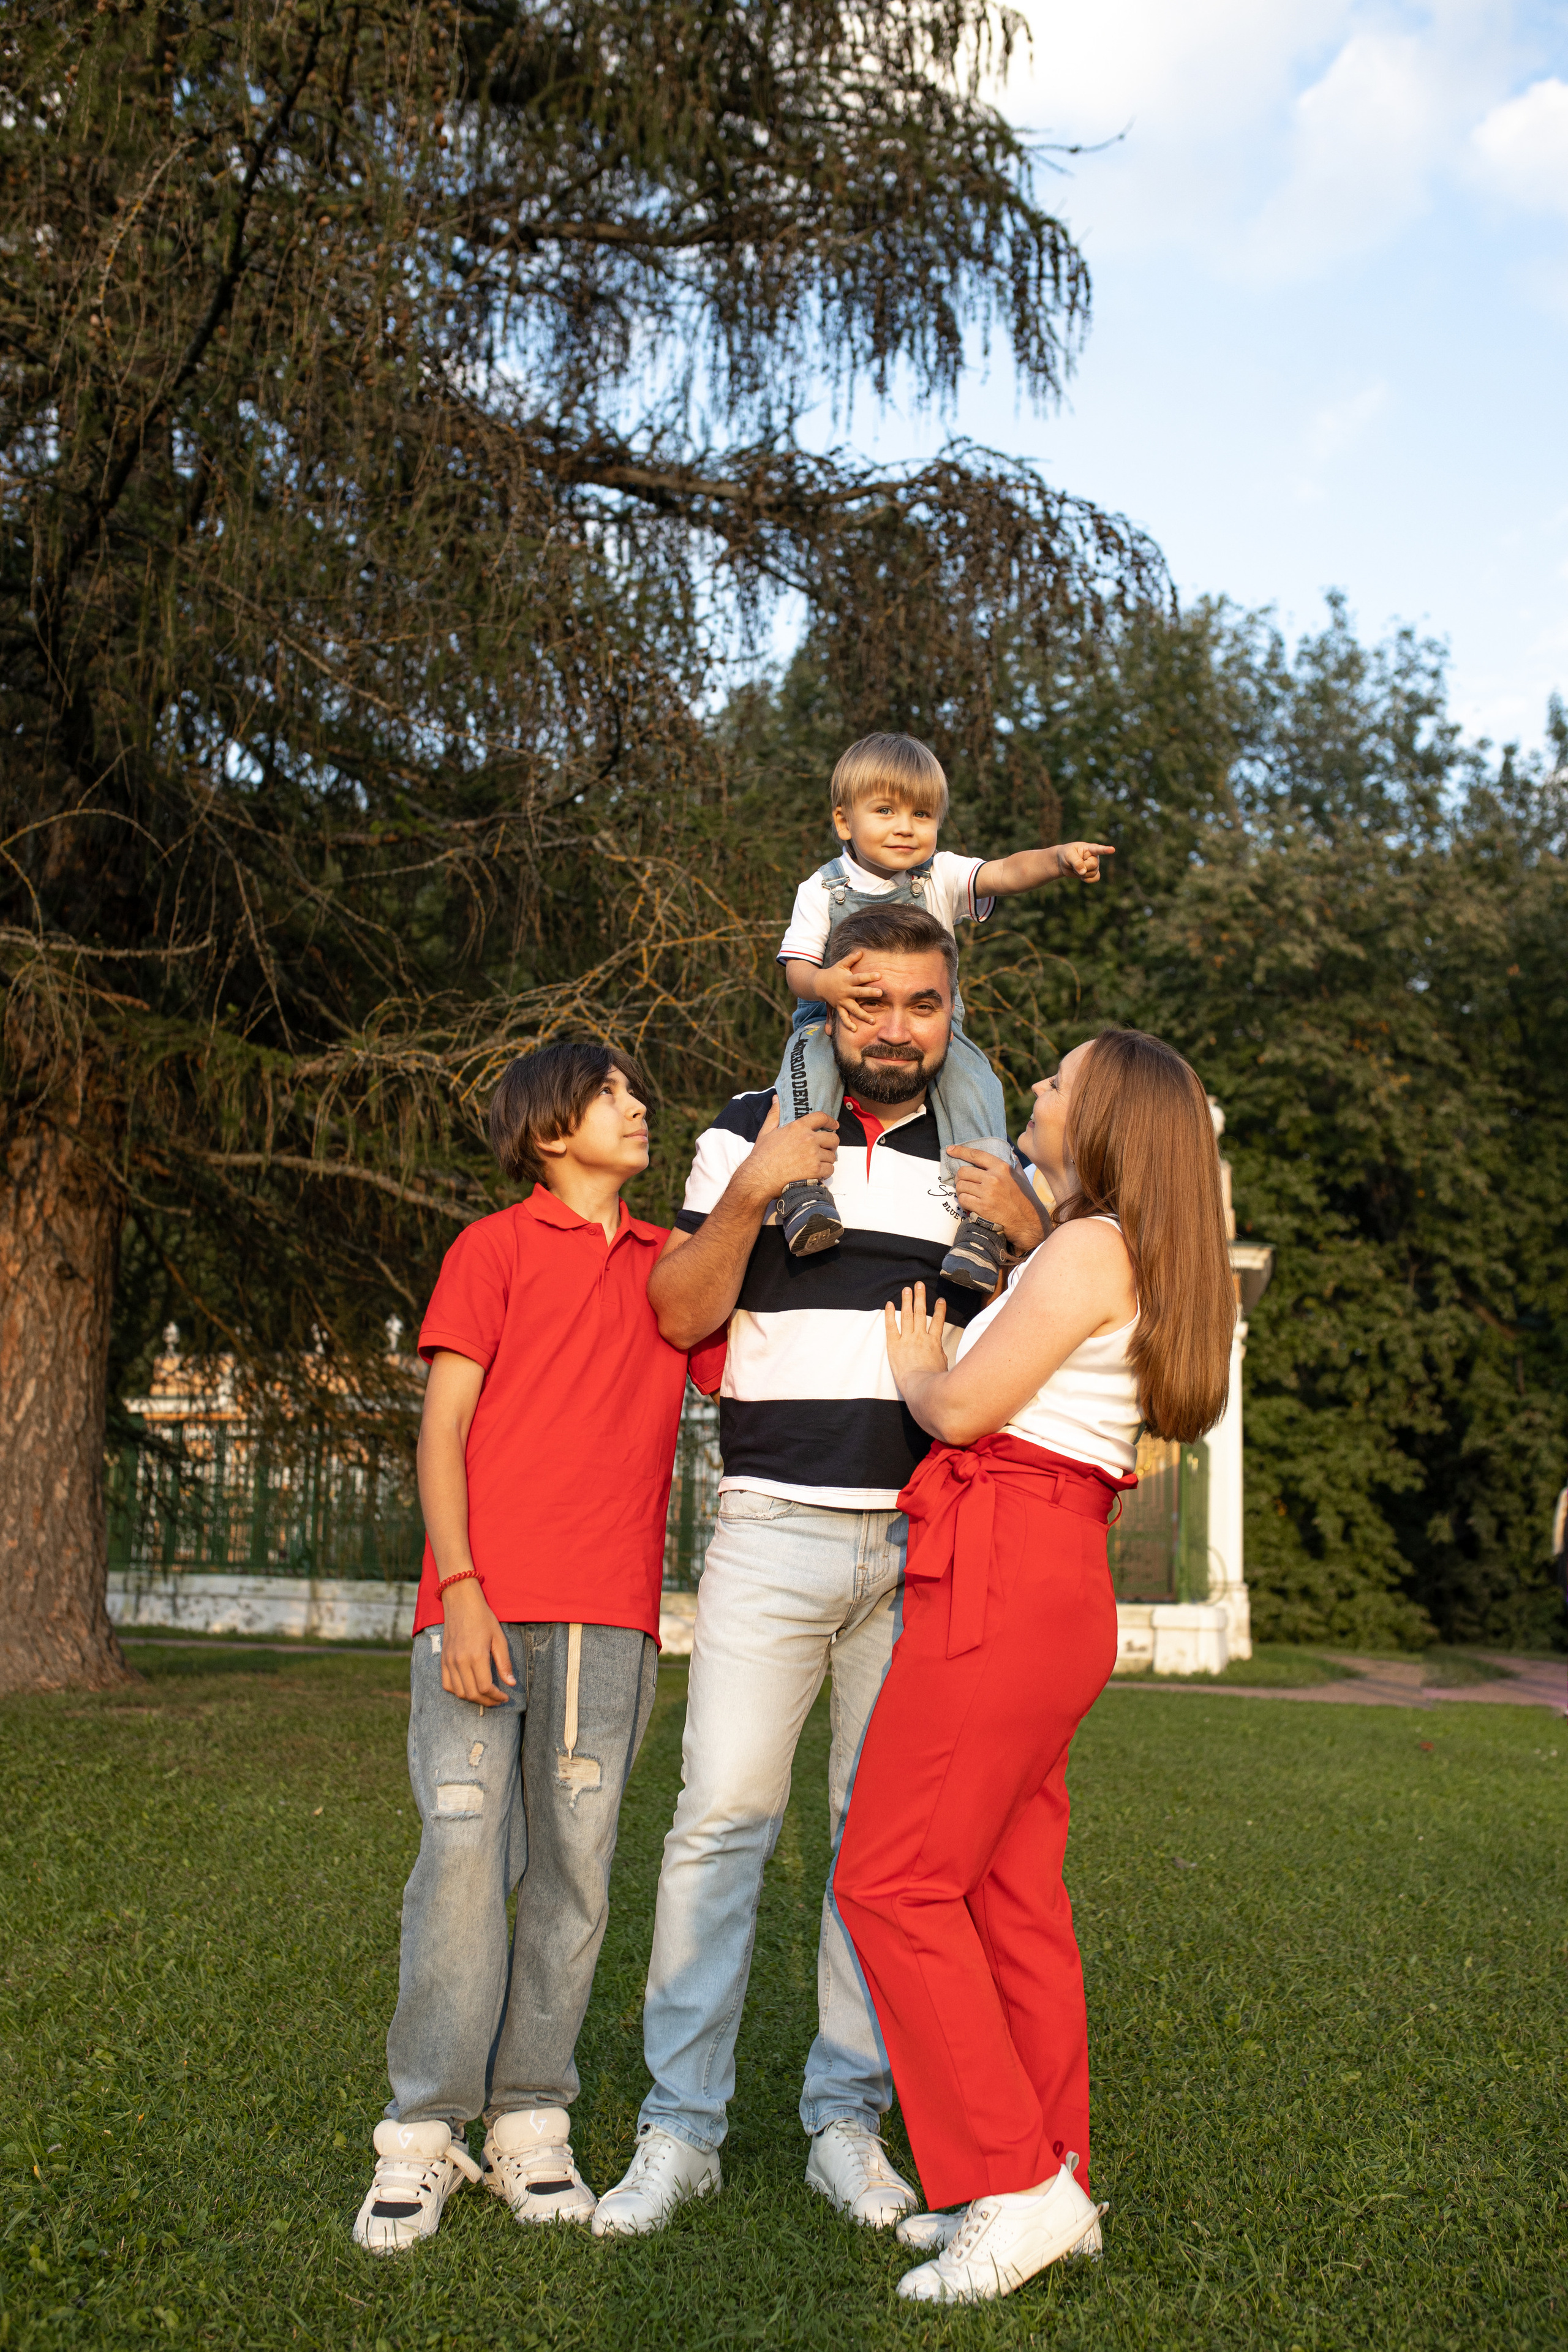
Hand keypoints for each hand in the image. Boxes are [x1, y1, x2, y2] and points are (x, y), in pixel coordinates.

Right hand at [440, 1577, 515, 1706]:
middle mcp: (460, 1661)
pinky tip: (469, 1689)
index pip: (485, 1687)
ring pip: (459, 1692)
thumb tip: (511, 1684)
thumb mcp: (499, 1638)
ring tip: (485, 1697)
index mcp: (476, 1656)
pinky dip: (458, 1692)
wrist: (461, 1603)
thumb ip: (504, 1663)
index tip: (505, 1697)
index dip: (496, 1697)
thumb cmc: (483, 1618)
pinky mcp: (443, 1660)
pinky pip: (447, 1684)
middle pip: (472, 1693)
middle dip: (487, 1701)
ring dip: (473, 1699)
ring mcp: (449, 1661)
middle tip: (497, 1700)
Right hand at [737, 1096, 838, 1205]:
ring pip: (832, 1156)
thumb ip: (774, 1114)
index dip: (831, 1121)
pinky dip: (826, 1172)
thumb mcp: (766, 1131)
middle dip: (832, 1143)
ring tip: (819, 1162)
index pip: (821, 1118)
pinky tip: (818, 1172)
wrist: (759, 1177)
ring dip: (827, 1159)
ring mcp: (813, 1155)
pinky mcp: (815, 1170)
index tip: (834, 1125)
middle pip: (833, 1138)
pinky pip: (830, 1169)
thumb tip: (776, 1099)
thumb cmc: (762, 1156)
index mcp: (798, 1127)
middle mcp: (808, 1139)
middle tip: (826, 1148)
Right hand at [816, 949, 883, 1034]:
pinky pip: (843, 1017)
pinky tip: (855, 1029)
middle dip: (869, 993)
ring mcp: (842, 1001)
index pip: (860, 978)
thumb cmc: (833, 973)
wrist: (818, 984)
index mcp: (847, 980)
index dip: (869, 976)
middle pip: (859, 993)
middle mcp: (845, 991)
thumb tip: (861, 951)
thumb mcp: (841, 964)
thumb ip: (851, 959)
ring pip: (853, 1009)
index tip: (879, 975)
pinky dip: (848, 1024)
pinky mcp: (839, 1007)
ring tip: (873, 1021)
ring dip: (863, 1015)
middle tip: (880, 993)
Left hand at [883, 1282, 949, 1392]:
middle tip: (919, 1285)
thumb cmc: (933, 1380)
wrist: (921, 1386)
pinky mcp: (894, 1345)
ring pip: (907, 1315)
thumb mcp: (943, 1365)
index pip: (938, 1321)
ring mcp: (907, 1339)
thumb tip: (939, 1350)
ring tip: (906, 1289)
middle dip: (920, 1297)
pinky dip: (890, 1314)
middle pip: (921, 1312)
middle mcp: (920, 1337)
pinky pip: (891, 1326)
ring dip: (907, 1300)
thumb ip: (940, 1354)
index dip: (940, 1309)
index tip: (940, 1300)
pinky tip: (889, 1304)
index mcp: (934, 1342)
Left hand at [947, 1145, 1046, 1251]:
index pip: (976, 1155)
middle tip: (964, 1184)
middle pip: (963, 1172)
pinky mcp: (983, 1207)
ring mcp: (988, 1193)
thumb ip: (1014, 1165)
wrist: (1028, 1222)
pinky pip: (963, 1200)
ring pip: (961, 1186)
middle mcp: (994, 1178)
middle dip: (960, 1178)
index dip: (960, 1151)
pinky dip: (963, 1203)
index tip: (950, 1150)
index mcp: (1002, 1168)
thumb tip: (1010, 1152)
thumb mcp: (1021, 1178)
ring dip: (961, 1191)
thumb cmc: (1025, 1200)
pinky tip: (970, 1205)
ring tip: (968, 1195)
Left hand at [1055, 841, 1115, 882]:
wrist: (1063, 862)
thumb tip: (1084, 872)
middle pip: (1093, 865)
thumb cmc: (1066, 854)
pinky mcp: (1093, 873)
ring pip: (1093, 873)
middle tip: (1074, 864)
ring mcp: (1095, 865)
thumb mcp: (1068, 855)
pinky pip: (1095, 879)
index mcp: (1089, 848)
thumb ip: (1076, 862)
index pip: (1098, 849)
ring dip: (1082, 873)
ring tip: (1076, 868)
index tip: (1112, 850)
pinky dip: (1087, 879)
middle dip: (1083, 867)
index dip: (1105, 850)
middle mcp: (1094, 856)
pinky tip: (1081, 876)